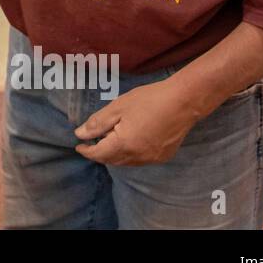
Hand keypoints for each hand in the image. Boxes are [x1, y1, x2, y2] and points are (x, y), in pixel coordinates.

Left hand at [74, 77, 198, 165]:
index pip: (98, 154)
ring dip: (114, 154)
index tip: (78, 146)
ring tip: (110, 138)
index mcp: (124, 144)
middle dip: (99, 153)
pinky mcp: (163, 156)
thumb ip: (98, 123)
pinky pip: (140, 160)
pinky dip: (129, 154)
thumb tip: (80, 134)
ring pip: (126, 162)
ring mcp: (152, 159)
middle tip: (92, 141)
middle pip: (111, 160)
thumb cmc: (149, 100)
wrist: (184, 101)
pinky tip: (129, 141)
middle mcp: (137, 157)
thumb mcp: (118, 107)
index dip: (86, 151)